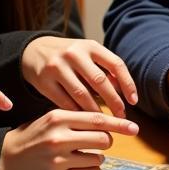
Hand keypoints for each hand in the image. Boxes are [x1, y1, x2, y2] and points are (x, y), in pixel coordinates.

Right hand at [0, 108, 137, 169]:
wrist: (2, 160)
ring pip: (98, 159)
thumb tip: (109, 123)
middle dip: (106, 142)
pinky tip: (76, 168)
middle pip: (104, 140)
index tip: (134, 128)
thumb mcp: (49, 120)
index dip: (120, 124)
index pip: (98, 119)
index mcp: (58, 118)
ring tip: (78, 156)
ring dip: (95, 158)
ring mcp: (58, 160)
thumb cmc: (31, 137)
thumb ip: (76, 119)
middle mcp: (59, 138)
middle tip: (98, 143)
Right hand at [22, 36, 136, 116]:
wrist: (34, 51)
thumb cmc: (71, 57)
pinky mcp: (43, 81)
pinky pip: (64, 102)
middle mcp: (74, 53)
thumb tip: (124, 92)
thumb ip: (105, 70)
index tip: (134, 102)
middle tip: (121, 116)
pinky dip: (76, 112)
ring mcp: (57, 66)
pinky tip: (84, 120)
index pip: (116, 64)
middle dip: (113, 101)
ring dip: (95, 111)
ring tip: (104, 123)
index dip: (128, 84)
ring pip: (81, 94)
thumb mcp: (88, 55)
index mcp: (90, 46)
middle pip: (100, 81)